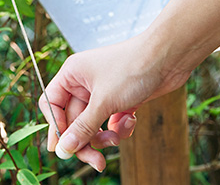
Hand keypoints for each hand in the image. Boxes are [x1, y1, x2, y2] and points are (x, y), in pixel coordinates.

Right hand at [37, 32, 188, 170]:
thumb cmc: (131, 68)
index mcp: (72, 75)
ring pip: (93, 125)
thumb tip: (63, 149)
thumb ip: (83, 127)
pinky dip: (120, 127)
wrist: (168, 58)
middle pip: (73, 120)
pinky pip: (112, 123)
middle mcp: (84, 83)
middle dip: (85, 140)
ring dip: (105, 136)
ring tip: (117, 137)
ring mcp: (103, 93)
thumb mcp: (104, 102)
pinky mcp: (120, 100)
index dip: (56, 126)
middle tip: (96, 161)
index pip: (52, 104)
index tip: (65, 147)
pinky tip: (131, 120)